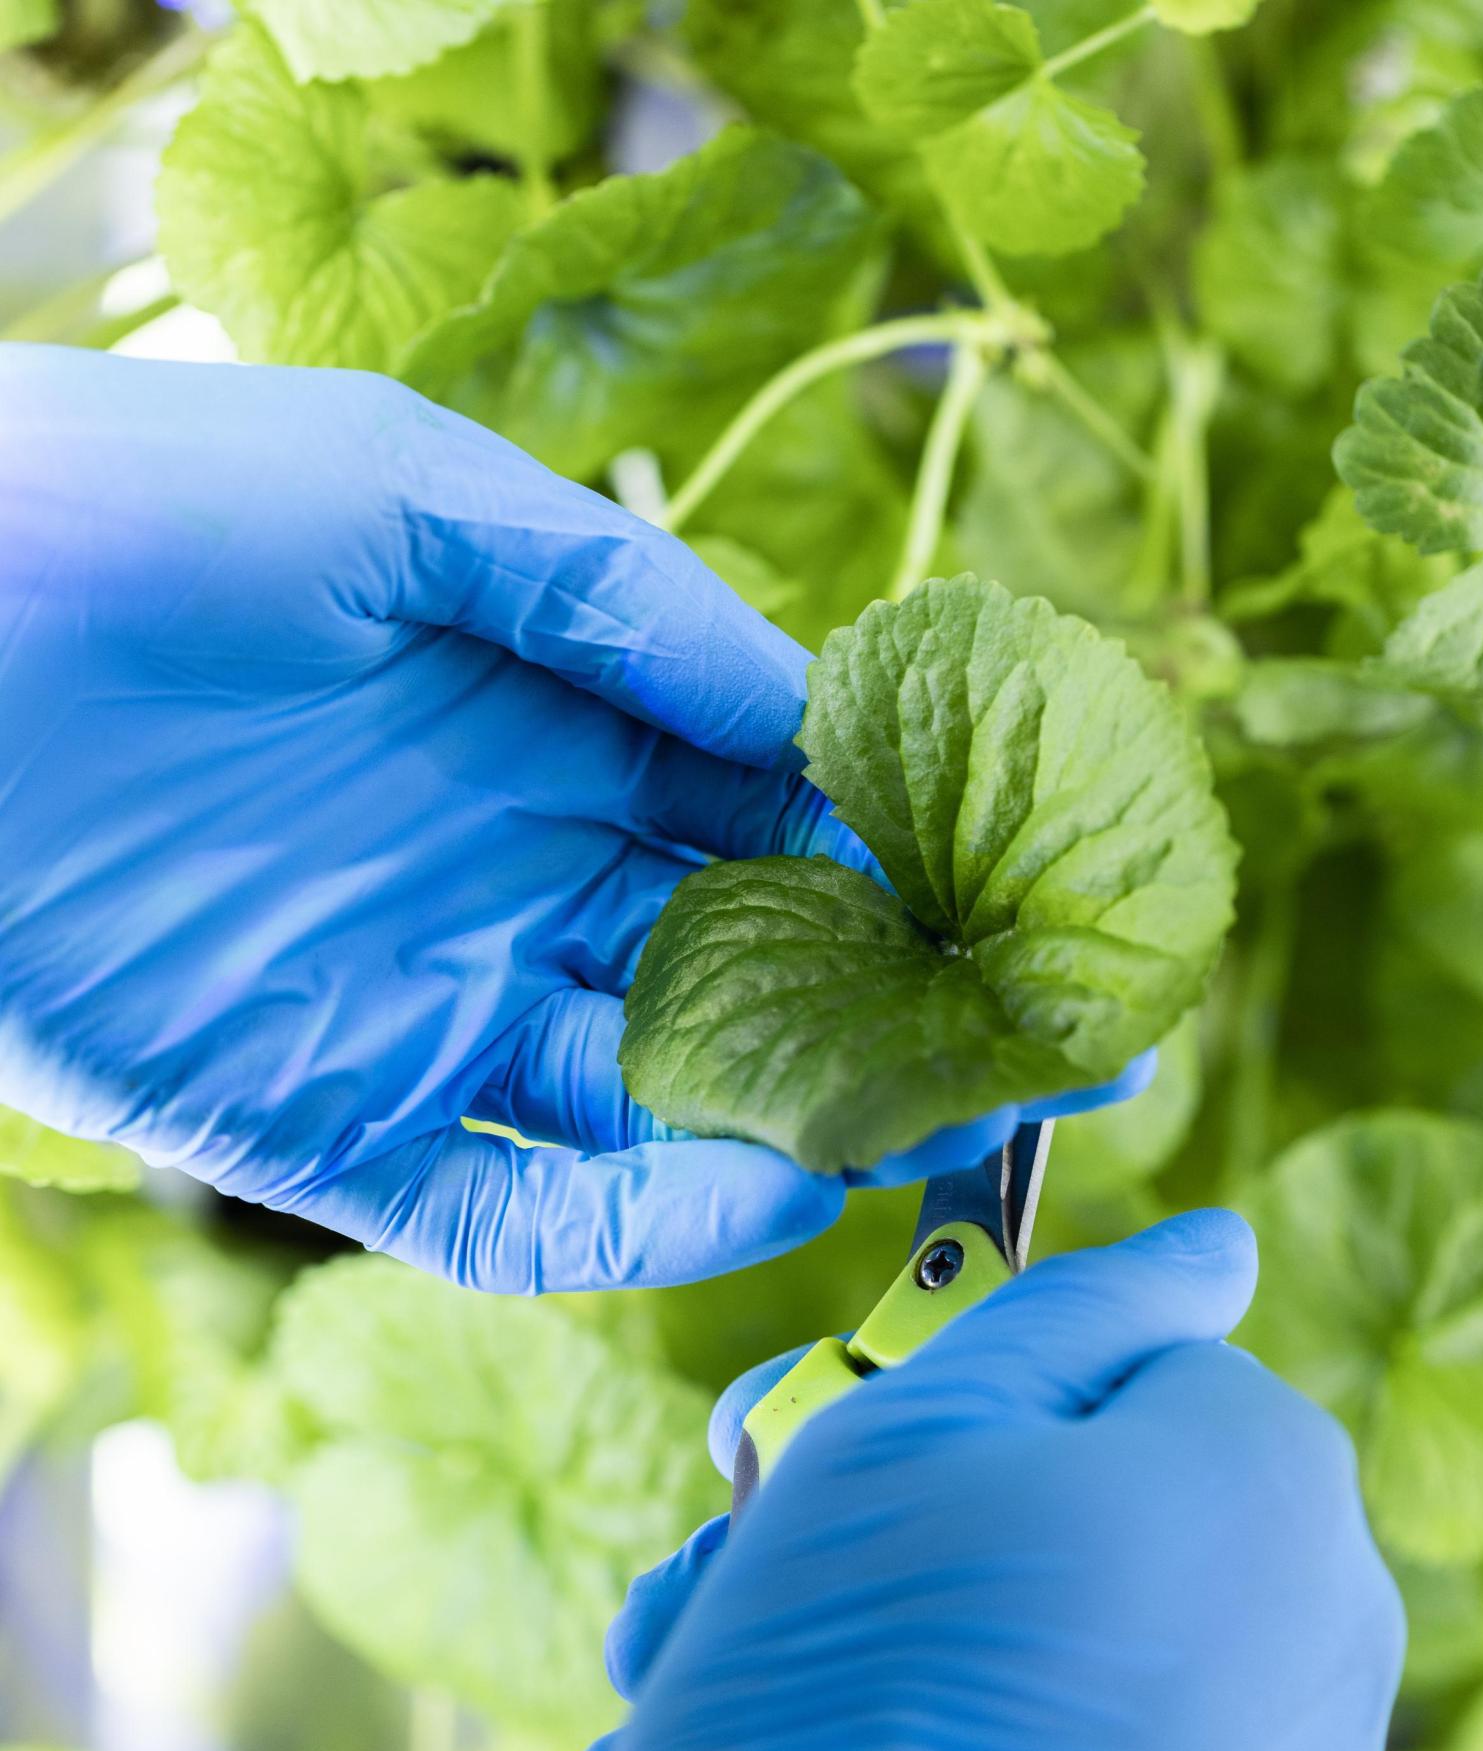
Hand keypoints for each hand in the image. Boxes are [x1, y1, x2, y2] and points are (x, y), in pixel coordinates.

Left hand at [0, 348, 1146, 1290]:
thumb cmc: (151, 515)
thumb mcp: (407, 496)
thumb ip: (616, 598)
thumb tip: (809, 713)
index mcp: (552, 731)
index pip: (767, 816)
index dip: (895, 861)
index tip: (1014, 901)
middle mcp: (518, 876)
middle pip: (740, 973)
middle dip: (886, 1021)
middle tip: (1035, 1064)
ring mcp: (432, 1005)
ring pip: (651, 1107)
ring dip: (791, 1132)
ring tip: (925, 1145)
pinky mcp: (327, 1120)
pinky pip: (506, 1208)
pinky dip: (632, 1227)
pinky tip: (750, 1196)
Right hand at [560, 1211, 1404, 1750]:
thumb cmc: (852, 1678)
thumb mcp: (922, 1423)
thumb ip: (1079, 1307)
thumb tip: (1218, 1246)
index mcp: (1268, 1481)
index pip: (1129, 1357)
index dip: (972, 1384)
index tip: (847, 1433)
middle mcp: (1332, 1636)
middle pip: (1111, 1499)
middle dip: (932, 1512)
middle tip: (771, 1555)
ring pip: (1099, 1635)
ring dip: (936, 1633)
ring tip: (760, 1685)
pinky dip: (1000, 1740)